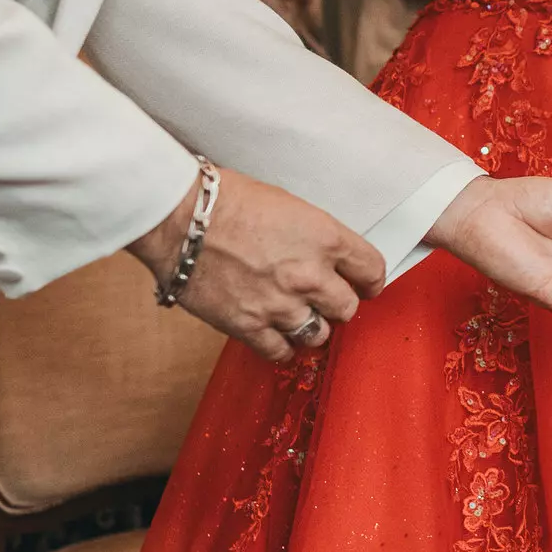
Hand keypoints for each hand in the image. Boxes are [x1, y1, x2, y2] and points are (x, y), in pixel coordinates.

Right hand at [125, 168, 383, 362]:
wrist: (179, 218)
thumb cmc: (226, 200)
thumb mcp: (288, 205)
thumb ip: (315, 236)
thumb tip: (328, 257)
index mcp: (325, 238)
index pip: (372, 270)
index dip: (370, 280)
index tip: (364, 285)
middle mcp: (310, 275)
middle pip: (348, 308)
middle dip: (338, 304)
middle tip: (326, 300)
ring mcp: (280, 304)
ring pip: (318, 334)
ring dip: (311, 326)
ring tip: (296, 315)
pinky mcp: (249, 325)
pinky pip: (281, 351)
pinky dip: (281, 345)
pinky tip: (275, 334)